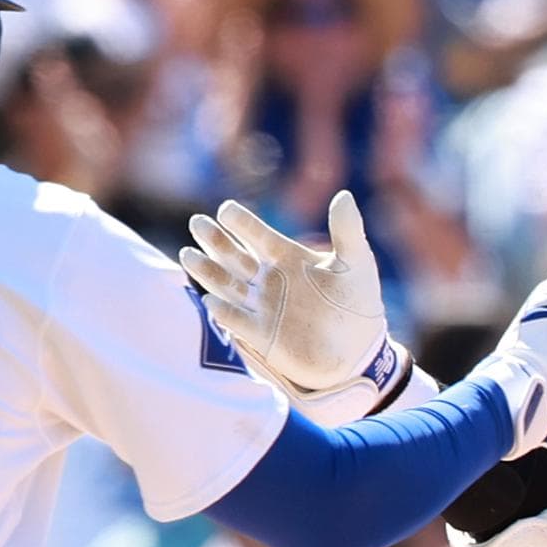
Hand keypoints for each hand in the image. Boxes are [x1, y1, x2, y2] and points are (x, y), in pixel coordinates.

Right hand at [182, 191, 395, 400]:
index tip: (226, 210)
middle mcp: (269, 280)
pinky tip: (211, 300)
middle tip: (197, 223)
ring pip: (227, 285)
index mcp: (288, 258)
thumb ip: (347, 231)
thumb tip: (344, 195)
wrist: (359, 351)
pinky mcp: (261, 336)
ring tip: (188, 254)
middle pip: (234, 256)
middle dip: (215, 241)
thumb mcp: (357, 263)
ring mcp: (262, 307)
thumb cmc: (358, 304)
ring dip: (208, 271)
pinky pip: (236, 321)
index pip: (258, 235)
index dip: (242, 223)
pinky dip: (224, 311)